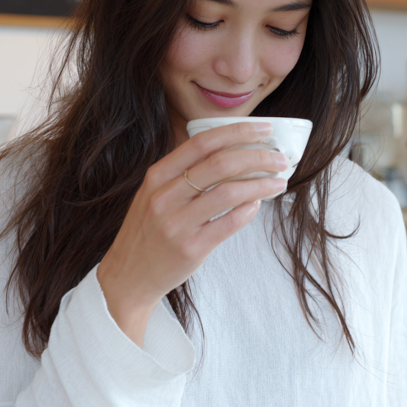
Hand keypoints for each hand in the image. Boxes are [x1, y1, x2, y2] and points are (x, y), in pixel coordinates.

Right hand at [97, 121, 286, 343]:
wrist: (127, 277)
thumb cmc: (148, 230)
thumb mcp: (154, 193)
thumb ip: (184, 173)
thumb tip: (233, 152)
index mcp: (157, 175)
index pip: (203, 142)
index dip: (237, 131)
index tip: (264, 129)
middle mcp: (165, 195)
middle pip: (221, 164)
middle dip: (258, 157)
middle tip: (280, 159)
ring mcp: (177, 223)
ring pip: (229, 192)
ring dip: (261, 184)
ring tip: (278, 182)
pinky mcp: (190, 248)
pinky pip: (229, 223)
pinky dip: (249, 210)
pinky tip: (257, 204)